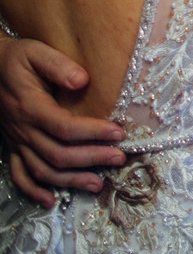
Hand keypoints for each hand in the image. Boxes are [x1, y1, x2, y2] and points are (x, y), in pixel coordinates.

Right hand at [0, 37, 124, 206]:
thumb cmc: (17, 59)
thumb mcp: (36, 53)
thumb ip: (58, 66)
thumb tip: (82, 80)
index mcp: (32, 108)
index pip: (65, 127)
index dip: (93, 133)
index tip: (119, 133)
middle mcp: (23, 130)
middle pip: (58, 154)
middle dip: (91, 159)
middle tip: (119, 158)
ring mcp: (17, 141)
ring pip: (42, 170)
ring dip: (70, 180)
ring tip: (98, 184)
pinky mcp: (13, 147)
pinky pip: (19, 175)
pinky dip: (34, 191)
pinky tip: (51, 200)